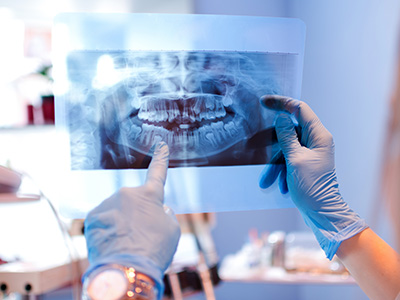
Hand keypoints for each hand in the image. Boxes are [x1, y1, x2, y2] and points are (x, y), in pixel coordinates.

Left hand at [83, 142, 180, 294]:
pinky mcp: (92, 216)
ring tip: (126, 244)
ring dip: (121, 224)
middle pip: (134, 202)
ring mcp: (108, 204)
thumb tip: (158, 211)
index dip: (161, 159)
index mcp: (150, 195)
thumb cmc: (153, 250)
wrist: (126, 269)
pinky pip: (103, 221)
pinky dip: (108, 231)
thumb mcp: (172, 231)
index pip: (158, 173)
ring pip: (117, 212)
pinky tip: (113, 244)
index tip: (160, 145)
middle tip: (140, 236)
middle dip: (137, 215)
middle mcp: (127, 194)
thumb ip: (165, 215)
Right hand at [259, 95, 367, 258]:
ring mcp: (311, 153)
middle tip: (253, 146)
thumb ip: (287, 136)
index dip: (282, 103)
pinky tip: (277, 185)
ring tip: (266, 181)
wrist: (322, 214)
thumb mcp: (295, 159)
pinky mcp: (305, 164)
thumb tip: (281, 118)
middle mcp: (316, 141)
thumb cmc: (312, 187)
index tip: (264, 102)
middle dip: (272, 144)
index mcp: (319, 136)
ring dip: (274, 164)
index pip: (300, 109)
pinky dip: (281, 170)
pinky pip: (288, 160)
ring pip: (286, 149)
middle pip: (289, 131)